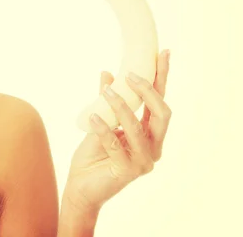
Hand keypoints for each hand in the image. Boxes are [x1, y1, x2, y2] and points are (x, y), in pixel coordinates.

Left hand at [63, 49, 171, 213]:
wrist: (80, 188)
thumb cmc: (93, 156)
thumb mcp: (99, 122)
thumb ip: (105, 101)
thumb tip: (107, 73)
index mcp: (149, 134)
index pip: (159, 102)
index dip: (162, 78)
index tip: (162, 54)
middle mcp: (153, 147)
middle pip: (162, 114)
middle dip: (148, 91)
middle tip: (130, 75)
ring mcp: (143, 161)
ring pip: (138, 127)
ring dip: (121, 106)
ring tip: (105, 91)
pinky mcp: (127, 171)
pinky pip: (116, 144)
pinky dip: (104, 128)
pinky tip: (93, 116)